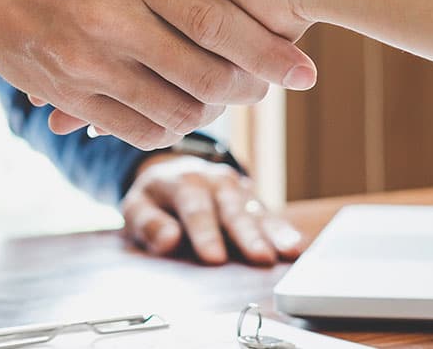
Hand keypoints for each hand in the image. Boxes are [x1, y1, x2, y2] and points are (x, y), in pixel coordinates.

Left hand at [122, 154, 305, 264]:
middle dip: (246, 234)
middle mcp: (215, 181)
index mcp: (183, 181)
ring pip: (256, 211)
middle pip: (232, 208)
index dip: (205, 233)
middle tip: (260, 258)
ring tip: (288, 252)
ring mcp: (238, 189)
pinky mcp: (253, 201)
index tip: (214, 258)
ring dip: (273, 232)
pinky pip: (270, 216)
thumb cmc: (156, 198)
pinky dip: (283, 231)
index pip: (195, 208)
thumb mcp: (137, 206)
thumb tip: (168, 240)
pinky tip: (295, 247)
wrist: (174, 174)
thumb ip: (148, 223)